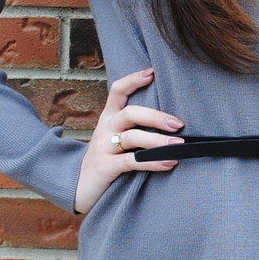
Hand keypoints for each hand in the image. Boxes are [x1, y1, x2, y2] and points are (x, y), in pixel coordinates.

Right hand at [74, 67, 182, 216]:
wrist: (80, 187)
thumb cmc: (106, 160)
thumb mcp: (116, 139)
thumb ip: (135, 128)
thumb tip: (172, 123)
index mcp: (109, 118)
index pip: (117, 91)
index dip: (133, 80)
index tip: (152, 72)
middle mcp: (105, 128)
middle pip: (130, 113)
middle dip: (156, 116)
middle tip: (178, 124)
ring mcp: (104, 147)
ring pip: (132, 137)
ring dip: (158, 141)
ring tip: (178, 146)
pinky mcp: (105, 166)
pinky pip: (131, 161)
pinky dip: (152, 161)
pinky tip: (168, 162)